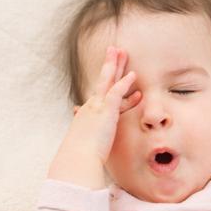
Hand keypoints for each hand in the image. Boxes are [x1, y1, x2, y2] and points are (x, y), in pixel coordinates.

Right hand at [66, 46, 141, 163]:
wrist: (77, 159)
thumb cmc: (81, 158)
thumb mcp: (85, 148)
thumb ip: (88, 145)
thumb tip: (85, 151)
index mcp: (88, 116)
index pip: (105, 99)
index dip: (116, 90)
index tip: (125, 85)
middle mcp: (91, 108)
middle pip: (102, 81)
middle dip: (109, 65)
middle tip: (114, 50)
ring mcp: (97, 107)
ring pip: (107, 80)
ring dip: (115, 65)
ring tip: (121, 51)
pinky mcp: (105, 111)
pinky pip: (116, 92)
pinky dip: (124, 83)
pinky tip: (133, 75)